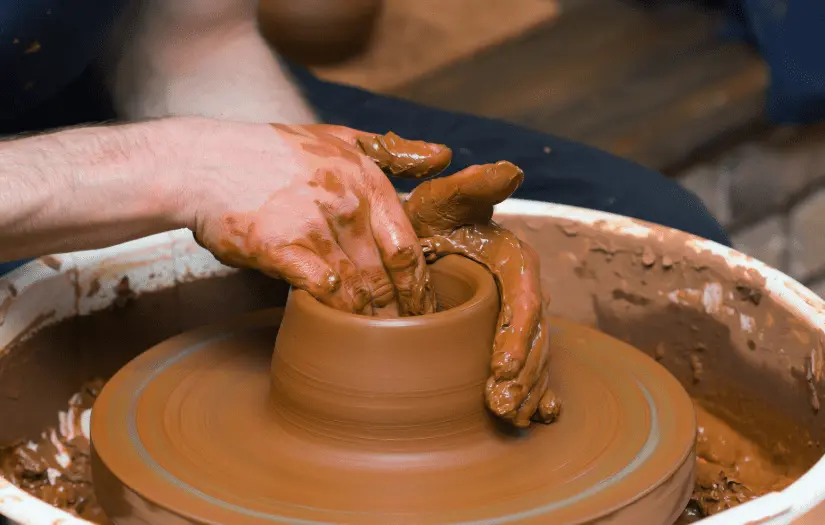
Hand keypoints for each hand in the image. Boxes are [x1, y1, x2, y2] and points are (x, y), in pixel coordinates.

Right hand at [189, 121, 450, 315]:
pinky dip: (331, 310)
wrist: (205, 162)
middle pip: (386, 277)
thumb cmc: (274, 152)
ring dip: (369, 321)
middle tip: (408, 339)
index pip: (407, 248)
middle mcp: (347, 205)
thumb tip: (444, 156)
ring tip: (380, 345)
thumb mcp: (341, 137)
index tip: (424, 309)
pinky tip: (336, 326)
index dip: (419, 286)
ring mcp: (313, 227)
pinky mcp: (279, 249)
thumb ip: (394, 151)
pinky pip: (318, 291)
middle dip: (400, 313)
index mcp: (367, 181)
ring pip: (356, 290)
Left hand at [401, 162, 559, 427]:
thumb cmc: (425, 219)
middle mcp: (523, 291)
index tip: (501, 368)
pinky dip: (534, 392)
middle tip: (502, 406)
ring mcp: (515, 318)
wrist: (414, 242)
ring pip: (534, 357)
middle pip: (533, 338)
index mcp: (515, 262)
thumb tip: (510, 170)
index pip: (524, 301)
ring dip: (527, 390)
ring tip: (510, 418)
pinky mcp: (505, 337)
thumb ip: (472, 187)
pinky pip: (527, 367)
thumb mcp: (441, 201)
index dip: (516, 335)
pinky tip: (534, 418)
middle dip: (523, 375)